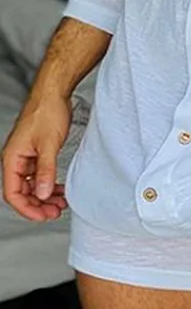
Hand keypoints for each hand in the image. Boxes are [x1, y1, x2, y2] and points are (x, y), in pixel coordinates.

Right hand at [2, 96, 71, 221]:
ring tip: (60, 203)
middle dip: (38, 204)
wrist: (55, 92)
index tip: (43, 216)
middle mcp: (15, 159)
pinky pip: (39, 174)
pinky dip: (48, 182)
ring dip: (44, 195)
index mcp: (12, 159)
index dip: (28, 208)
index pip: (13, 194)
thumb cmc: (48, 111)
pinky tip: (59, 188)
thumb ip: (45, 170)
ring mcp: (26, 156)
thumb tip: (42, 194)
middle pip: (22, 192)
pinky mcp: (36, 151)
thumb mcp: (49, 144)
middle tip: (55, 212)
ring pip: (31, 184)